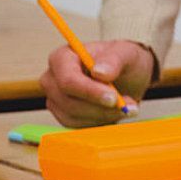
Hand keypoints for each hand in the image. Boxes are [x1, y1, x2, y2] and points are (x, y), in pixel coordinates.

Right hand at [40, 40, 154, 126]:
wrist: (126, 75)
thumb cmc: (122, 60)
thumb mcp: (125, 53)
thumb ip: (113, 60)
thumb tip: (99, 72)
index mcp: (62, 58)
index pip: (68, 80)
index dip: (89, 92)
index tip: (113, 98)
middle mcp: (52, 79)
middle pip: (68, 102)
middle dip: (100, 108)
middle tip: (127, 107)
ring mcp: (56, 99)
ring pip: (72, 117)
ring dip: (103, 116)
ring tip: (126, 107)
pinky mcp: (64, 115)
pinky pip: (78, 126)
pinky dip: (99, 122)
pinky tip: (114, 112)